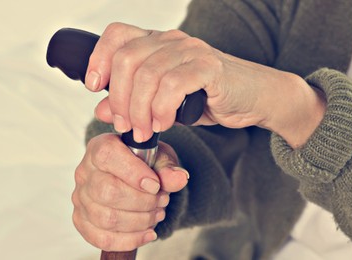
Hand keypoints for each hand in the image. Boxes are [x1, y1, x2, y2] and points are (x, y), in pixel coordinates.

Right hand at [73, 133, 188, 250]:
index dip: (133, 173)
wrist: (133, 178)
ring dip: (140, 222)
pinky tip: (146, 233)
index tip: (155, 185)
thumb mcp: (159, 159)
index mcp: (99, 148)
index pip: (107, 157)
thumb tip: (179, 178)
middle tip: (161, 201)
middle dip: (143, 202)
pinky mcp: (82, 220)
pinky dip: (129, 240)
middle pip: (107, 192)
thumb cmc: (143, 164)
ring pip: (106, 218)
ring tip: (156, 214)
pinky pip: (102, 238)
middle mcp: (85, 172)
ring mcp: (80, 198)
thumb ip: (167, 168)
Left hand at [85, 23, 323, 146]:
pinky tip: (166, 123)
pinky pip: (173, 85)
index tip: (94, 87)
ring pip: (147, 75)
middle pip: (126, 59)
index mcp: (156, 42)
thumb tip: (100, 108)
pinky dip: (162, 109)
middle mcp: (171, 40)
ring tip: (145, 131)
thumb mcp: (163, 102)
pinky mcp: (209, 67)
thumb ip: (132, 102)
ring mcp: (190, 50)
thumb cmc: (208, 98)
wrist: (257, 98)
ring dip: (139, 110)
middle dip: (119, 98)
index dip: (99, 58)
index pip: (116, 35)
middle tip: (124, 125)